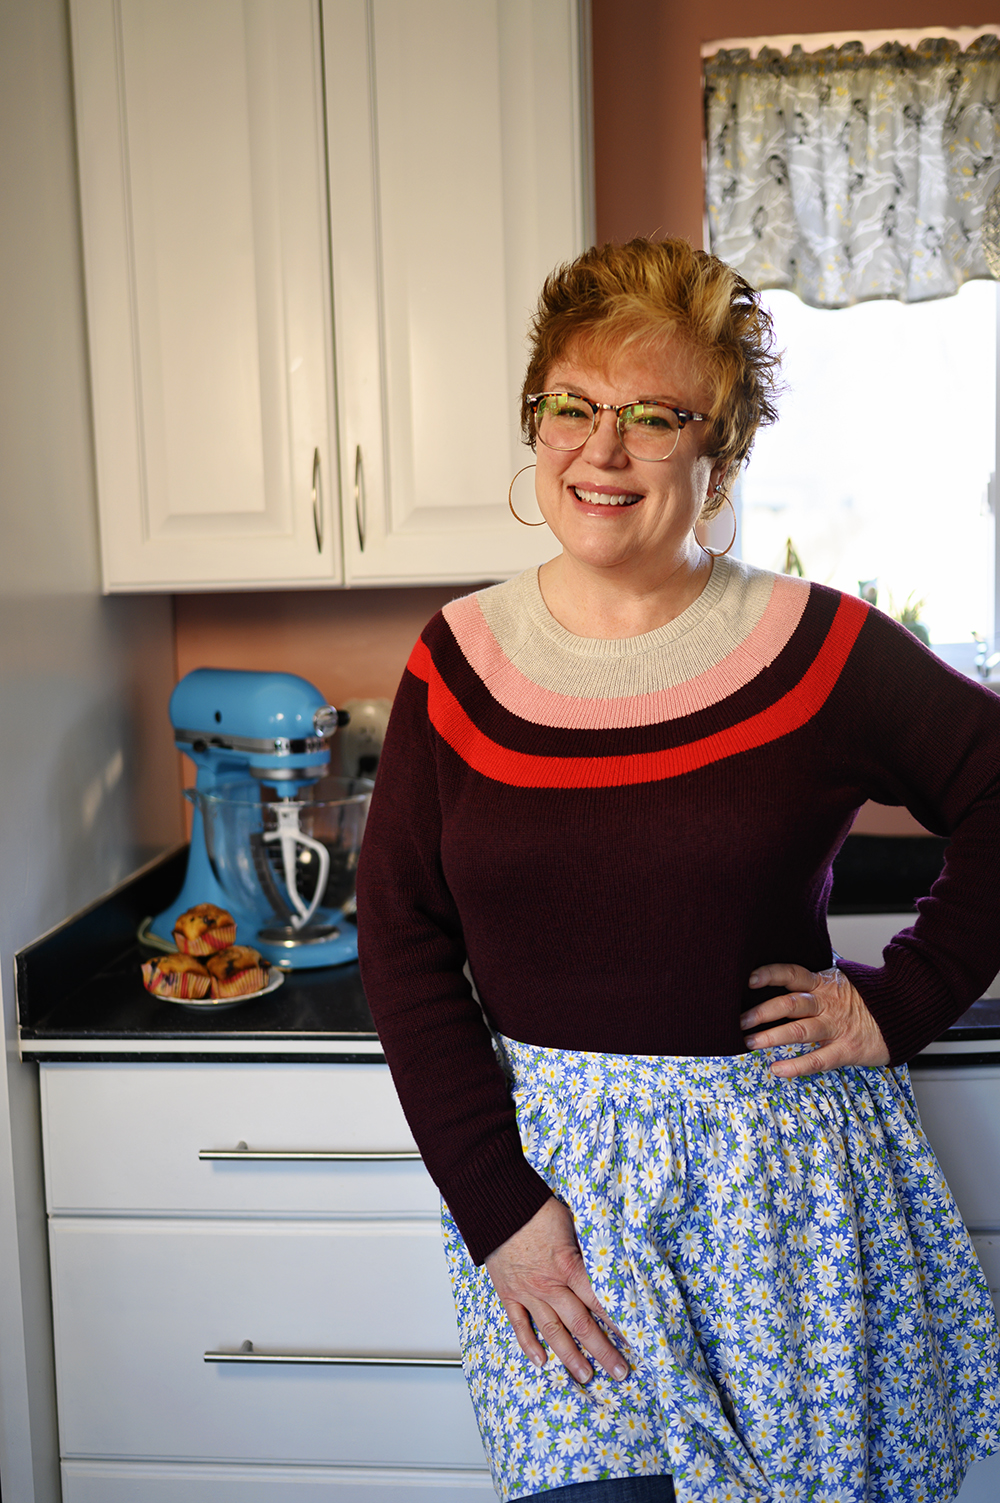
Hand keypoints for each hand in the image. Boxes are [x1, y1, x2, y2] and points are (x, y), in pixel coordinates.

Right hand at [484, 1196, 628, 1383]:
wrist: (496, 1203)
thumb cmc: (535, 1208)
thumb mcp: (571, 1222)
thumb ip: (585, 1250)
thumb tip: (606, 1262)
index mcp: (568, 1266)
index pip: (599, 1301)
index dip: (617, 1322)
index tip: (633, 1339)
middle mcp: (549, 1285)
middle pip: (581, 1325)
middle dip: (603, 1350)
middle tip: (619, 1371)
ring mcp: (527, 1293)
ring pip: (553, 1331)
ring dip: (571, 1357)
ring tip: (586, 1376)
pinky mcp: (509, 1293)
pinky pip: (519, 1325)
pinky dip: (529, 1345)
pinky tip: (541, 1362)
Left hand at [741, 963, 889, 1077]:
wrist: (906, 1010)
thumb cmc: (868, 997)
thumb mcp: (841, 980)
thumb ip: (815, 982)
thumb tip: (783, 979)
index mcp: (823, 983)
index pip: (791, 974)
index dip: (769, 975)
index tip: (747, 979)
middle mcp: (827, 1002)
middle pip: (788, 1004)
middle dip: (760, 1012)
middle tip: (737, 1021)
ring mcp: (837, 1026)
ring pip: (798, 1030)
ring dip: (771, 1037)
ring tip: (748, 1043)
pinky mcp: (847, 1049)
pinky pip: (818, 1059)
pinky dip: (796, 1065)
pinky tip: (777, 1069)